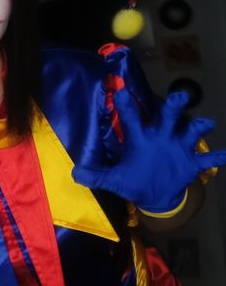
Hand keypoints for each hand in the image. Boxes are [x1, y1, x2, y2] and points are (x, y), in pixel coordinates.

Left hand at [72, 89, 225, 212]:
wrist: (155, 195)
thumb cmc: (134, 180)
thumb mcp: (114, 179)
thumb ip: (96, 175)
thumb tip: (75, 174)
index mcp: (140, 139)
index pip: (133, 118)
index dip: (128, 104)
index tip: (123, 90)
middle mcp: (161, 138)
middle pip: (168, 116)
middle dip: (174, 106)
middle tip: (179, 97)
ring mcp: (178, 149)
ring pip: (189, 132)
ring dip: (198, 127)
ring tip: (204, 123)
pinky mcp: (190, 164)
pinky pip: (206, 159)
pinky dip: (216, 157)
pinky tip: (224, 155)